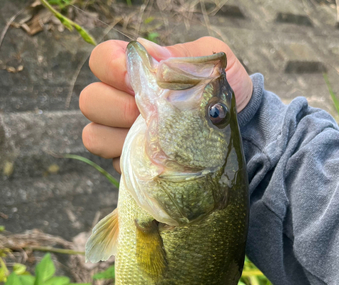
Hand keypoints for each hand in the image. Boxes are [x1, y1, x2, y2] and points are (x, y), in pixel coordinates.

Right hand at [79, 36, 252, 172]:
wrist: (238, 135)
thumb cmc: (221, 97)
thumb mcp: (214, 66)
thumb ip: (182, 57)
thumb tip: (152, 58)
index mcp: (138, 72)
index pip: (102, 60)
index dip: (112, 68)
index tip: (138, 81)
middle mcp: (122, 100)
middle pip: (90, 100)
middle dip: (118, 107)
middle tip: (148, 114)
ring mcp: (121, 134)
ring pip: (93, 135)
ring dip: (118, 136)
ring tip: (151, 137)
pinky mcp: (130, 162)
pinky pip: (111, 161)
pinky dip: (128, 159)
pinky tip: (154, 156)